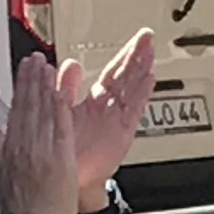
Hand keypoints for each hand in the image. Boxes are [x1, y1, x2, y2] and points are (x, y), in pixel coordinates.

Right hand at [0, 52, 81, 213]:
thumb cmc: (19, 208)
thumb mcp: (0, 175)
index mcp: (10, 148)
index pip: (16, 110)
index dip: (21, 87)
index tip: (23, 70)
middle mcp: (25, 145)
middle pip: (29, 105)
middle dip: (32, 79)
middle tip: (35, 58)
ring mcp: (43, 150)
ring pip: (44, 111)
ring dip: (46, 86)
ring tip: (47, 65)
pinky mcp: (61, 158)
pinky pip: (60, 127)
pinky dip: (60, 107)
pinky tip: (61, 91)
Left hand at [72, 31, 157, 196]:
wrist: (69, 176)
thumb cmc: (67, 150)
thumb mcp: (63, 111)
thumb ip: (66, 88)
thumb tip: (67, 65)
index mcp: (96, 102)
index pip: (112, 72)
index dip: (124, 55)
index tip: (134, 39)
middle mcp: (109, 108)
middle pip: (126, 76)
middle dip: (136, 55)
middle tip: (147, 37)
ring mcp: (117, 119)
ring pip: (131, 88)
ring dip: (141, 69)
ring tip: (150, 51)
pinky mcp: (122, 131)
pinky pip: (133, 108)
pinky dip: (141, 93)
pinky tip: (149, 79)